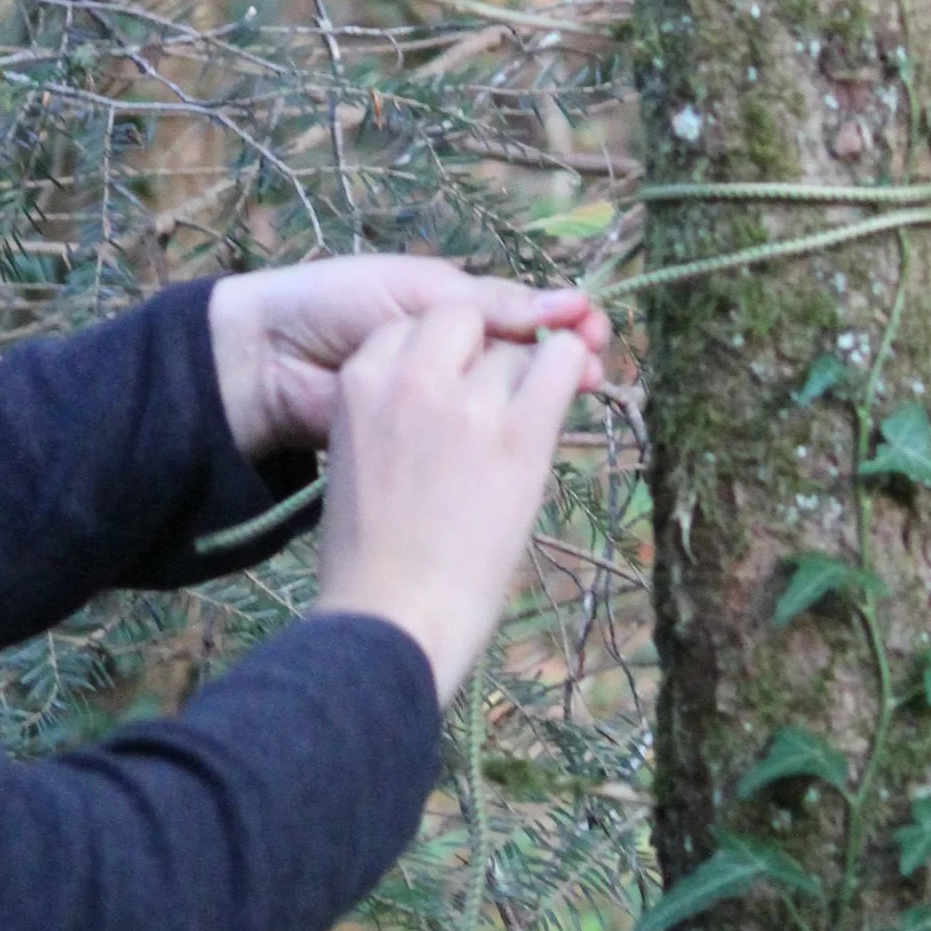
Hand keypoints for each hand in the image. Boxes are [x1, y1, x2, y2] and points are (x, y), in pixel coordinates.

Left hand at [207, 252, 606, 460]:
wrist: (268, 359)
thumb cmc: (337, 304)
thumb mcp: (419, 289)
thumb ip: (491, 302)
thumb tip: (570, 301)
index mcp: (450, 315)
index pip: (527, 322)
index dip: (565, 328)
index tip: (598, 333)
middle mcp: (451, 361)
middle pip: (525, 365)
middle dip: (561, 362)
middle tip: (595, 368)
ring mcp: (437, 406)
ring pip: (507, 403)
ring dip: (537, 399)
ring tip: (567, 395)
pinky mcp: (420, 445)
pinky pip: (474, 440)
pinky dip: (499, 434)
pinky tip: (520, 437)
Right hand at [312, 298, 594, 704]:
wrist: (395, 613)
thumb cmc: (372, 553)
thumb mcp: (358, 453)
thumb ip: (393, 403)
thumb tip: (455, 379)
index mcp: (360, 380)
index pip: (413, 324)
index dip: (443, 350)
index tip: (454, 384)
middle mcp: (411, 377)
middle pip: (462, 317)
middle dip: (483, 347)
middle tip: (493, 395)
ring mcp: (468, 403)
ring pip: (516, 347)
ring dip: (526, 377)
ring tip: (519, 429)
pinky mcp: (521, 434)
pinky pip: (562, 362)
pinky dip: (572, 370)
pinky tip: (572, 394)